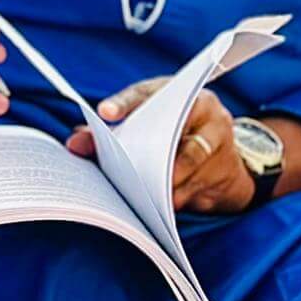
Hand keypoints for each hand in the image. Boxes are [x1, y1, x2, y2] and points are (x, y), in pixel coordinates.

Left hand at [68, 79, 255, 212]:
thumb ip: (105, 135)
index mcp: (175, 92)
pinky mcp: (227, 168)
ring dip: (163, 179)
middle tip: (122, 169)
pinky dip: (177, 197)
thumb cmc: (169, 137)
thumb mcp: (142, 129)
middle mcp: (203, 110)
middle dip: (146, 150)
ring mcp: (219, 138)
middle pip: (171, 127)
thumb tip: (73, 144)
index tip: (105, 114)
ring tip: (141, 194)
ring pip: (189, 158)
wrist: (221, 161)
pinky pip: (199, 184)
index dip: (124, 103)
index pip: (146, 93)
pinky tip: (161, 208)